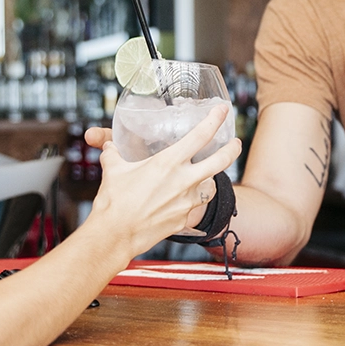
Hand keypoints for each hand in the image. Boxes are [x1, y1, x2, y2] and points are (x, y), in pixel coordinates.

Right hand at [88, 104, 240, 258]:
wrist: (115, 235)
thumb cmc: (113, 202)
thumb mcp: (113, 169)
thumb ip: (113, 153)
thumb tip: (108, 145)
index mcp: (168, 163)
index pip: (200, 136)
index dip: (215, 120)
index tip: (223, 110)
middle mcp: (182, 181)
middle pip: (220, 161)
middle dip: (232, 149)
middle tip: (236, 142)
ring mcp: (186, 203)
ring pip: (210, 187)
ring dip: (210, 180)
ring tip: (205, 177)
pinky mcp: (183, 220)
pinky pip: (194, 207)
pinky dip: (192, 201)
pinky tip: (182, 200)